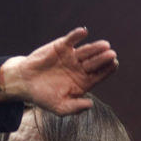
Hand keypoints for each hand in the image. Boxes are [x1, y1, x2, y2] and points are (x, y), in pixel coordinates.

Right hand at [0, 28, 118, 113]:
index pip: (99, 75)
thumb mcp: (60, 107)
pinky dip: (77, 35)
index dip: (108, 70)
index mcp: (84, 82)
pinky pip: (71, 40)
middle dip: (104, 58)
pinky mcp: (61, 47)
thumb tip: (90, 105)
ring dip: (95, 47)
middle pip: (95, 62)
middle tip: (112, 54)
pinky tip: (84, 32)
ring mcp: (72, 57)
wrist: (25, 83)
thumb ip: (75, 107)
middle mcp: (80, 68)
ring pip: (86, 51)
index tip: (115, 64)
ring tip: (105, 45)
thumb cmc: (44, 97)